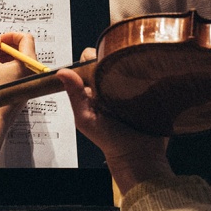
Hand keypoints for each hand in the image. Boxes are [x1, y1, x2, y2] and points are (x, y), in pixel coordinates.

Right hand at [0, 31, 35, 91]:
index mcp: (28, 63)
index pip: (25, 38)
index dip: (10, 36)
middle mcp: (33, 70)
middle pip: (23, 48)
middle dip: (6, 47)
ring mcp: (30, 79)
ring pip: (20, 59)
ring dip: (6, 57)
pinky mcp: (25, 86)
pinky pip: (19, 69)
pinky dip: (8, 66)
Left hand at [56, 66, 170, 192]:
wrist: (137, 154)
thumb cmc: (109, 139)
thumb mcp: (85, 118)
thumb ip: (74, 95)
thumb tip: (61, 72)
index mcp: (93, 86)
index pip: (89, 59)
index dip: (92, 58)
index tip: (97, 66)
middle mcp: (111, 82)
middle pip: (110, 56)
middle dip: (112, 58)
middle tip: (115, 77)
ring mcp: (131, 84)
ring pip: (130, 61)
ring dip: (132, 63)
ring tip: (132, 80)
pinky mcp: (149, 87)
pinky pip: (149, 72)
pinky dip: (148, 72)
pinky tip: (146, 79)